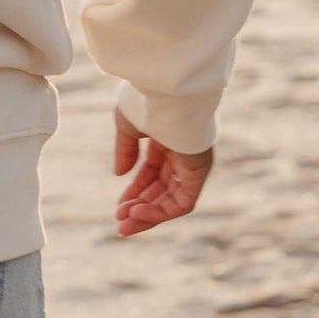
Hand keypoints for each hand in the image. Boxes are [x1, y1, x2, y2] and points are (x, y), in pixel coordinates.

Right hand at [112, 109, 213, 235]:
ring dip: (149, 215)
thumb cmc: (147, 101)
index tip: (119, 207)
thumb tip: (119, 174)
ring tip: (125, 225)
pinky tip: (138, 213)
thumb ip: (125, 151)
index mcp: (167, 139)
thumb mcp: (128, 126)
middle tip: (120, 224)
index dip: (135, 191)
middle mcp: (183, 155)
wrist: (166, 92)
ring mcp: (192, 164)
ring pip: (172, 200)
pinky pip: (182, 201)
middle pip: (162, 190)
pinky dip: (161, 211)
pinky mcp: (199, 172)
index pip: (152, 173)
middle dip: (140, 208)